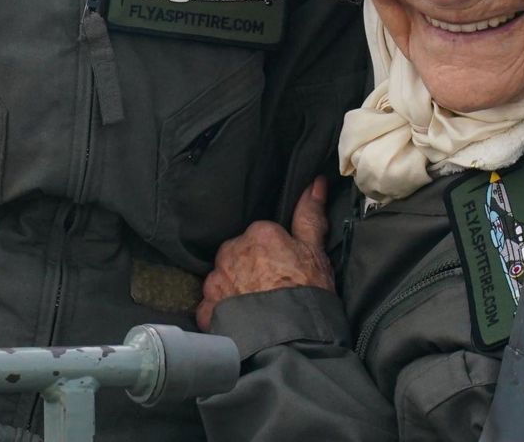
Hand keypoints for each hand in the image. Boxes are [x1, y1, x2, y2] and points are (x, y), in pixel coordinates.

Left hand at [196, 178, 333, 330]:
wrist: (291, 341)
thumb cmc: (307, 295)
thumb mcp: (316, 253)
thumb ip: (310, 215)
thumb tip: (315, 182)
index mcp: (258, 234)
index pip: (262, 235)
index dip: (275, 253)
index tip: (285, 269)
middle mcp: (230, 252)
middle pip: (239, 254)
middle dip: (250, 267)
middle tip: (271, 289)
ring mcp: (216, 282)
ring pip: (223, 277)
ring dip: (234, 288)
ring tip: (256, 307)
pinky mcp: (207, 309)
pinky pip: (211, 305)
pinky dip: (222, 312)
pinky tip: (239, 320)